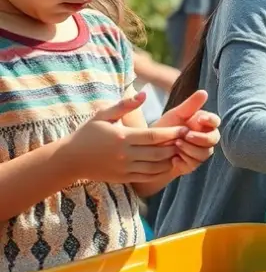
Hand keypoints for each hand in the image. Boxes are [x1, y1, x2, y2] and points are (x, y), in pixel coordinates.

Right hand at [65, 92, 191, 183]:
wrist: (70, 159)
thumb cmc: (88, 133)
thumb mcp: (104, 115)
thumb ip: (125, 105)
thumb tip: (145, 94)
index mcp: (122, 137)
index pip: (154, 136)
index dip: (172, 133)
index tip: (185, 128)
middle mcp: (125, 154)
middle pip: (159, 152)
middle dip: (176, 146)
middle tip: (188, 140)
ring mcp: (125, 168)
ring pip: (156, 166)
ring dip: (171, 159)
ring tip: (181, 150)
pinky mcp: (124, 178)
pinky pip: (148, 176)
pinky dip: (161, 171)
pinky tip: (169, 163)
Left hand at [153, 90, 218, 170]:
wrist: (148, 147)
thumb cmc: (164, 128)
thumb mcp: (176, 115)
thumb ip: (190, 105)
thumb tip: (204, 92)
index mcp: (203, 124)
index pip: (215, 121)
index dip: (211, 120)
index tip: (201, 119)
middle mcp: (205, 138)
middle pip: (214, 138)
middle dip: (201, 138)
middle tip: (187, 135)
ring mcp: (200, 151)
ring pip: (205, 152)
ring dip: (190, 148)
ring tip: (175, 145)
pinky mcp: (192, 164)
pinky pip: (194, 163)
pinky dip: (184, 159)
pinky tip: (173, 157)